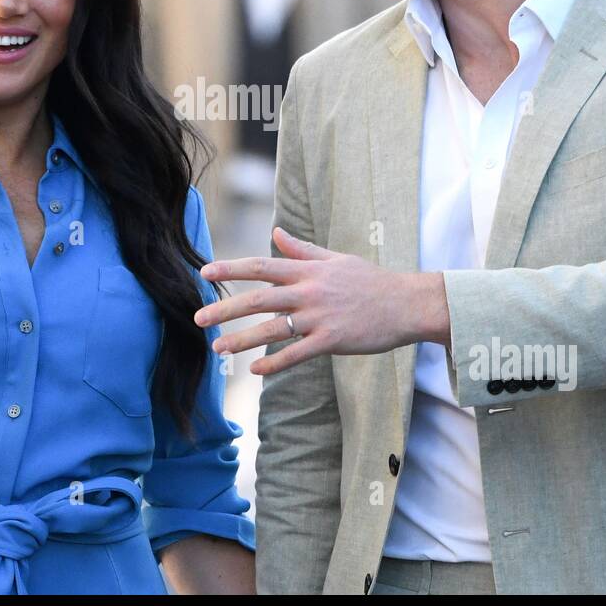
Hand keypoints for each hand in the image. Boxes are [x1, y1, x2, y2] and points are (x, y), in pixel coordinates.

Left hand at [195, 227, 450, 374]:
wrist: (408, 303)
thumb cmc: (371, 281)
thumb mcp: (336, 259)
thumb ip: (302, 250)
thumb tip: (276, 234)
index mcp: (308, 270)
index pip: (261, 266)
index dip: (231, 267)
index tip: (203, 270)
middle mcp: (310, 291)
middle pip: (259, 298)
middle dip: (225, 308)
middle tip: (198, 318)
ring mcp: (321, 316)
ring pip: (274, 328)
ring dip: (243, 339)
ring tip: (218, 348)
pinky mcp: (334, 340)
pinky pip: (298, 353)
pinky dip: (276, 362)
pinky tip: (256, 371)